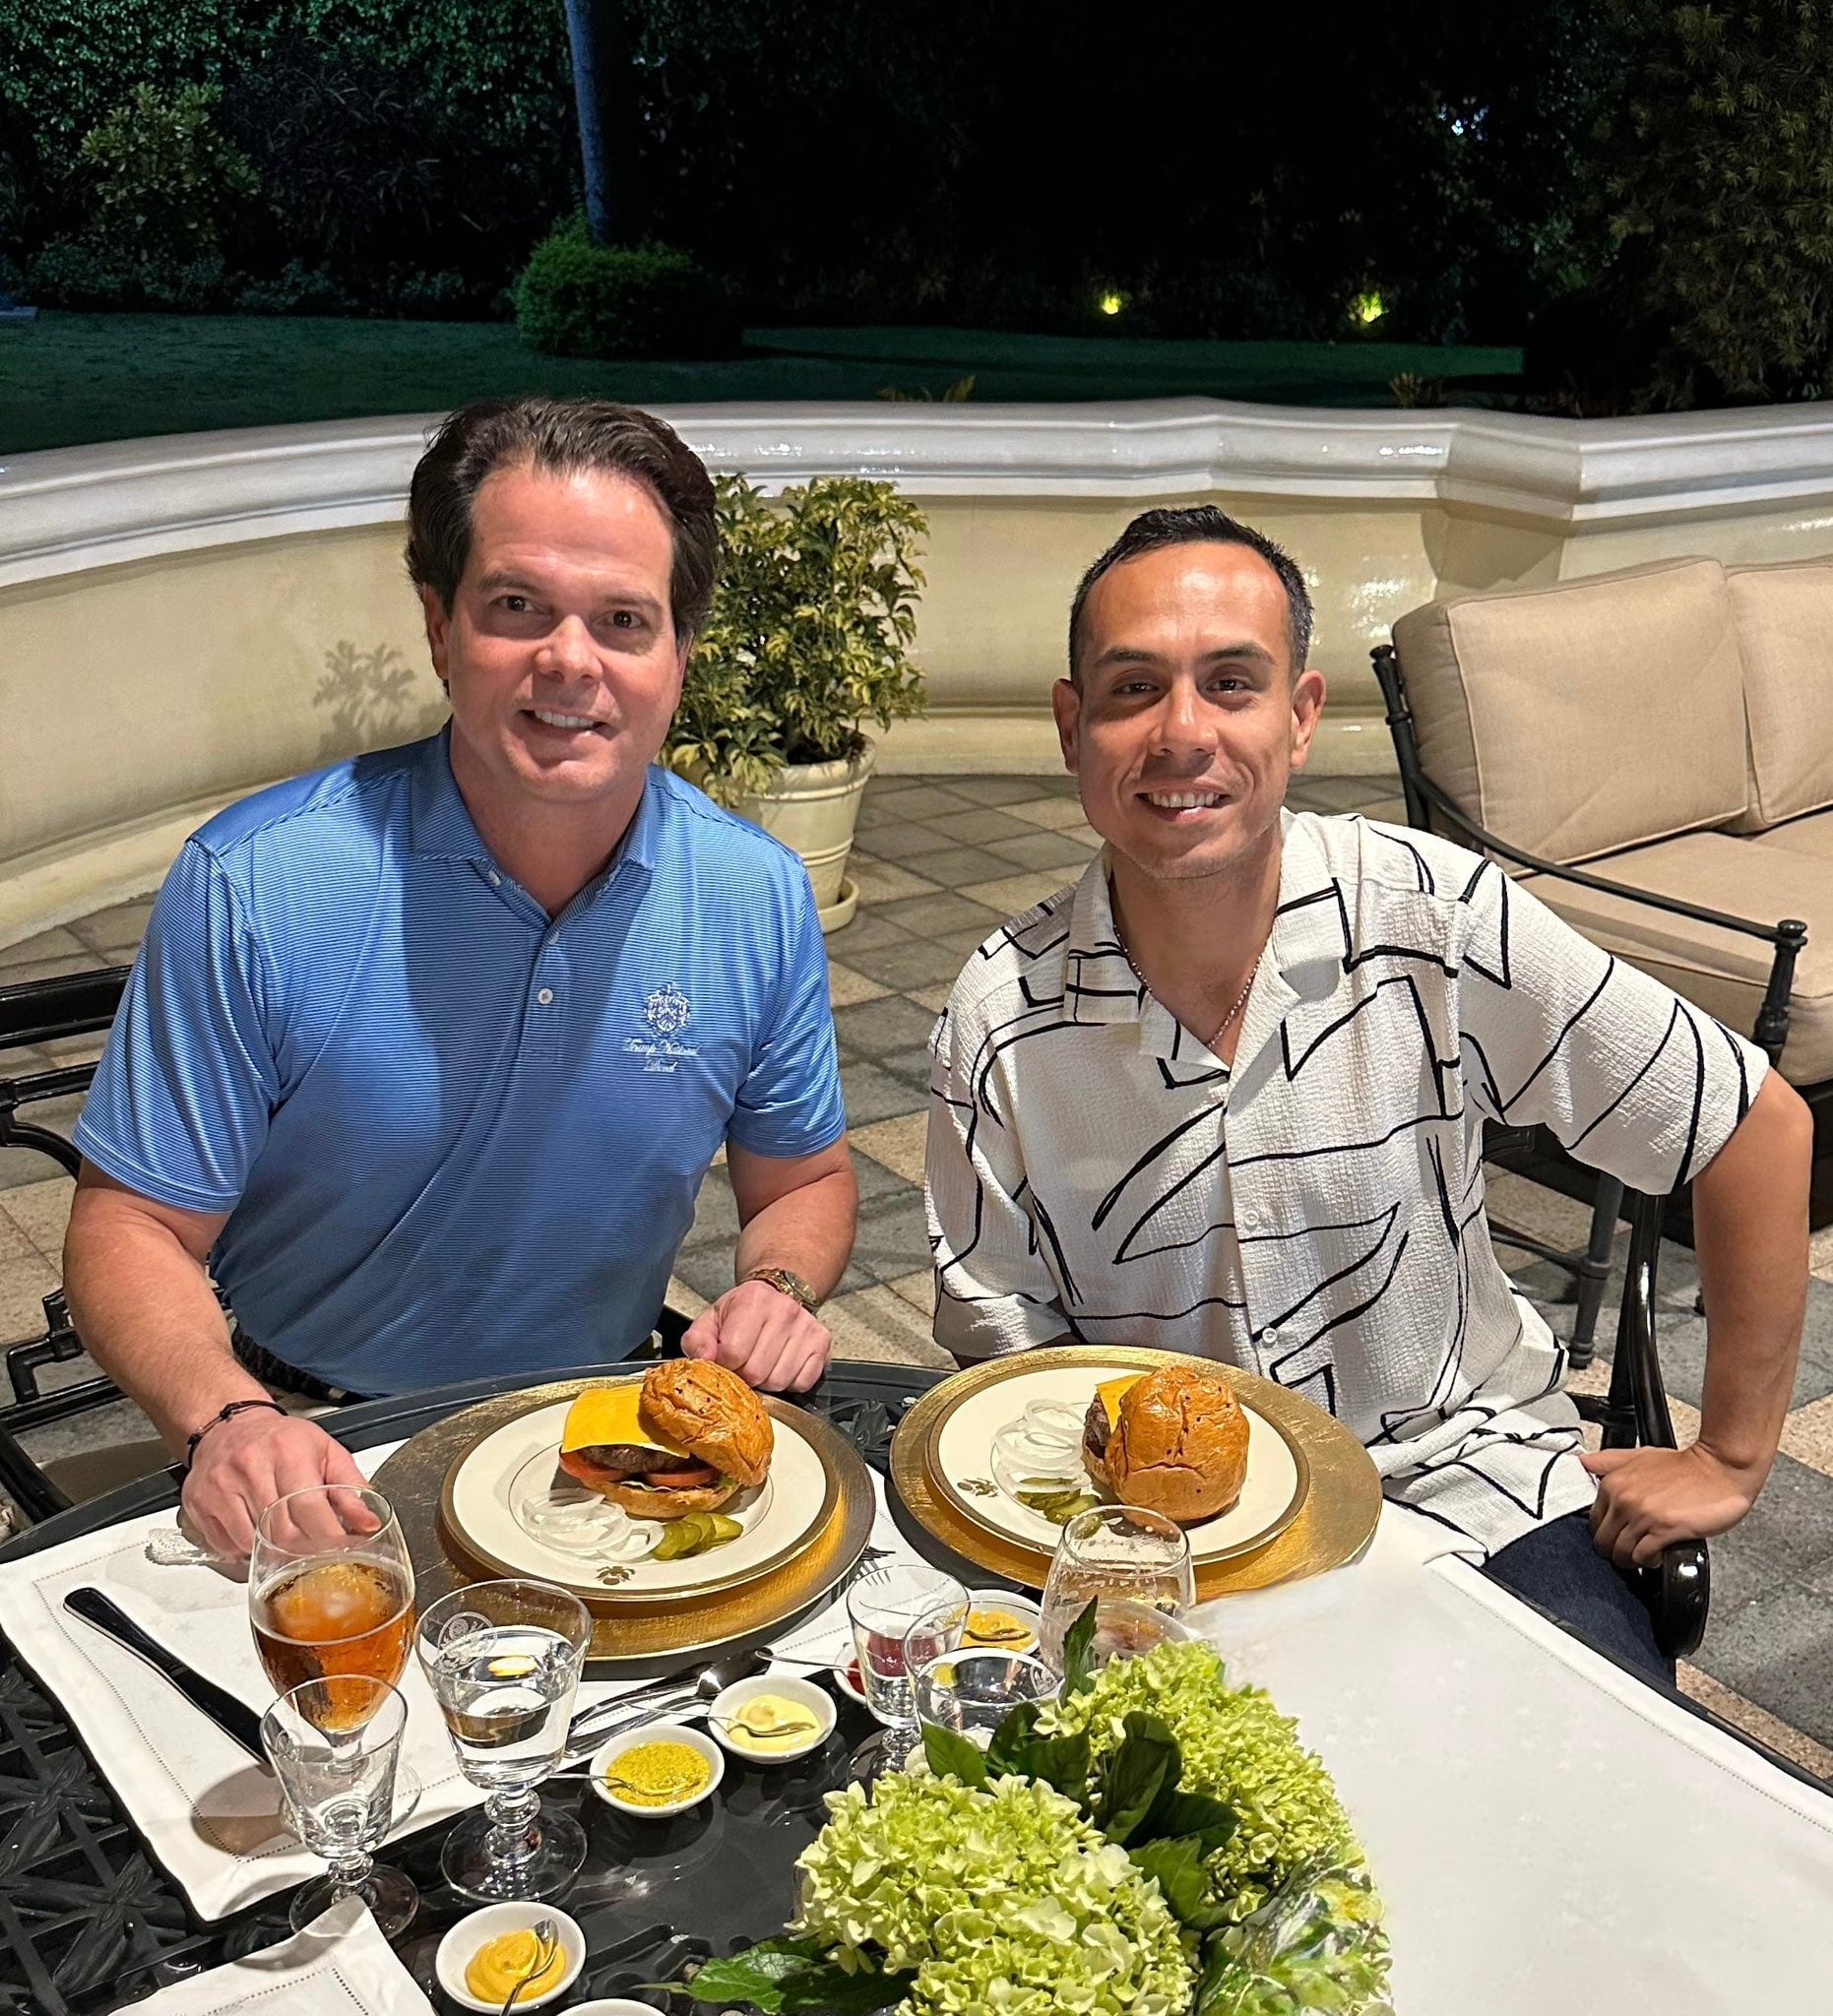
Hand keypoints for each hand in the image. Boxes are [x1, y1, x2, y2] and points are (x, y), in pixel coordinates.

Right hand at [181, 1408, 369, 1559]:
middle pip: (280, 1530)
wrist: (230, 1424)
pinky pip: (225, 1545)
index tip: (341, 1552)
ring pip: (252, 1542)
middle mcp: (251, 1467)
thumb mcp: (326, 1452)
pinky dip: (244, 1550)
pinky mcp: (199, 1502)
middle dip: (302, 1549)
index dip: (327, 1537)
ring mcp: (221, 1486)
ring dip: (271, 1551)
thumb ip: (350, 1489)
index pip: (309, 1507)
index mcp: (288, 1452)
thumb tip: (368, 1523)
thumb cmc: (282, 1440)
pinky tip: (254, 1533)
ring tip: (284, 1539)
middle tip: (314, 1555)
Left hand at [680, 1279, 831, 1391]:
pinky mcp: (822, 1342)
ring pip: (779, 1381)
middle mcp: (784, 1310)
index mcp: (752, 1300)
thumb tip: (704, 1359)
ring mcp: (806, 1327)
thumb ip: (697, 1339)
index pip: (733, 1352)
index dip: (724, 1363)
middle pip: (757, 1372)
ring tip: (762, 1364)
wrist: (778, 1292)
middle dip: (745, 1375)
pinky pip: (803, 1383)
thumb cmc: (742, 1311)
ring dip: (766, 1381)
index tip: (726, 1358)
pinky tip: (781, 1366)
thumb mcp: (712, 1318)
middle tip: (743, 1364)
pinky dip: (789, 1383)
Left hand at [1580, 1442, 1763, 1569]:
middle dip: (1614, 1551)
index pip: (1593, 1521)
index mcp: (1613, 1483)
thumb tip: (1583, 1464)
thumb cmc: (1685, 1466)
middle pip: (1603, 1541)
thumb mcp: (1639, 1455)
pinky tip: (1658, 1555)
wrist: (1720, 1469)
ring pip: (1620, 1553)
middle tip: (1630, 1551)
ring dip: (1631, 1560)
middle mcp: (1624, 1499)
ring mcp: (1643, 1515)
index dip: (1604, 1533)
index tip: (1615, 1537)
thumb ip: (1609, 1462)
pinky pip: (1642, 1557)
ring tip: (1644, 1555)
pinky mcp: (1665, 1530)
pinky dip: (1648, 1562)